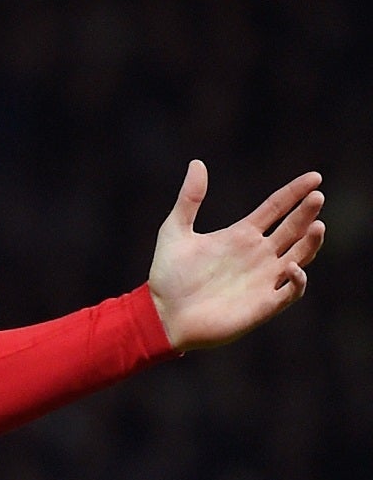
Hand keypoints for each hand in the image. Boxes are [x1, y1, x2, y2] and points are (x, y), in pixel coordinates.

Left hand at [148, 162, 324, 351]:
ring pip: (300, 255)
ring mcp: (264, 278)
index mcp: (241, 235)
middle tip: (317, 197)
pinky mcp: (264, 304)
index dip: (295, 192)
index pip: (276, 208)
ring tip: (317, 225)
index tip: (315, 177)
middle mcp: (258, 254)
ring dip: (311, 242)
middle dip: (307, 212)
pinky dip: (298, 279)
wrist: (161, 315)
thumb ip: (189, 200)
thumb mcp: (174, 232)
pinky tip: (292, 266)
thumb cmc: (167, 277)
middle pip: (293, 228)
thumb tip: (197, 163)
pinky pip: (291, 291)